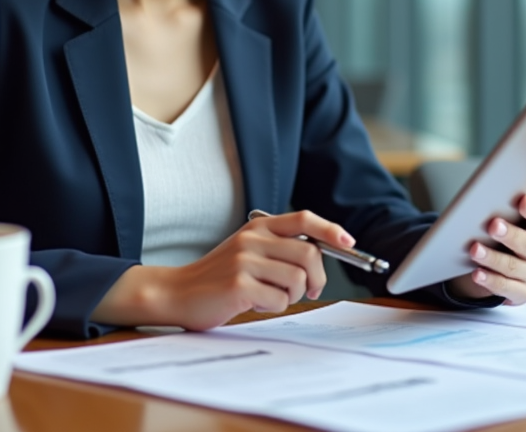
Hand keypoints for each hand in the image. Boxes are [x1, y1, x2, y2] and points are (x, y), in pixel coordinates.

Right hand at [92, 210, 354, 330]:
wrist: (176, 292)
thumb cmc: (217, 276)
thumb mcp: (247, 250)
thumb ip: (278, 247)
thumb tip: (322, 254)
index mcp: (258, 227)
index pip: (304, 219)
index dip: (331, 230)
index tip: (349, 243)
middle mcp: (253, 239)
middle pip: (310, 254)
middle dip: (319, 277)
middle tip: (312, 291)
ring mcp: (245, 261)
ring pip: (298, 280)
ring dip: (294, 295)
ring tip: (272, 297)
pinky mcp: (239, 286)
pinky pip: (279, 300)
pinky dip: (274, 306)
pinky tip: (254, 304)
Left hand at [447, 170, 525, 305]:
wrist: (508, 262)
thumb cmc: (518, 227)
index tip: (524, 199)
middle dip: (510, 234)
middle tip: (492, 224)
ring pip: (513, 267)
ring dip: (493, 257)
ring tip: (474, 248)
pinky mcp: (522, 292)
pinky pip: (506, 288)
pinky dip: (491, 281)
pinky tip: (476, 273)